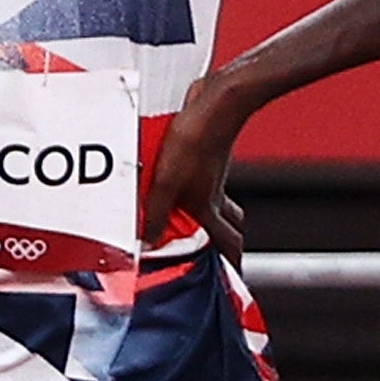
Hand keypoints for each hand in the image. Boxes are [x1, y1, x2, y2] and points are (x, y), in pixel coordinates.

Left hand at [140, 73, 250, 262]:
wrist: (216, 103)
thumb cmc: (197, 139)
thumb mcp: (166, 182)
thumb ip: (153, 215)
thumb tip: (146, 242)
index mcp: (209, 207)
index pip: (229, 243)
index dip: (233, 263)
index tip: (232, 277)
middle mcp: (216, 193)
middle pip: (230, 224)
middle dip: (226, 240)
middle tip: (214, 252)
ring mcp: (214, 174)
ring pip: (219, 201)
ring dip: (211, 213)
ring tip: (187, 220)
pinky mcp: (206, 155)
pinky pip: (205, 178)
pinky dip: (193, 186)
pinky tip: (172, 179)